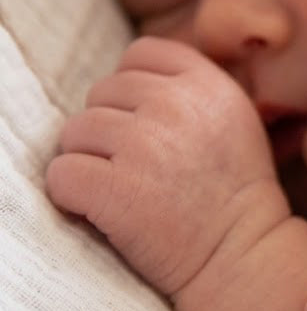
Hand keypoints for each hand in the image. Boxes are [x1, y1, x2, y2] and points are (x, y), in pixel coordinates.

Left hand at [47, 36, 288, 297]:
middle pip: (102, 92)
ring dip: (89, 162)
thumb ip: (192, 89)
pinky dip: (72, 196)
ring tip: (126, 189)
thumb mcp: (235, 122)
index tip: (147, 122)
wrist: (242, 257)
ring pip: (74, 132)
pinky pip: (61, 175)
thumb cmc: (233, 193)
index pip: (142, 53)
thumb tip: (130, 78)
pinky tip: (104, 211)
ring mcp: (145, 147)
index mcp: (210, 85)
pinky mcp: (115, 191)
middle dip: (110, 128)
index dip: (134, 86)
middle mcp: (178, 107)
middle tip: (141, 167)